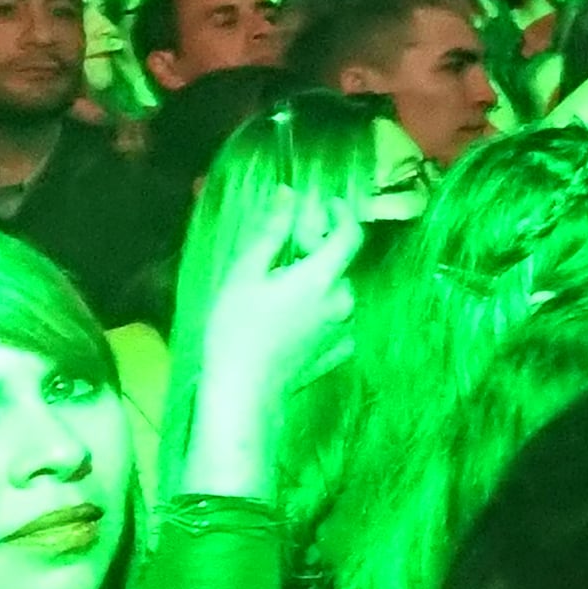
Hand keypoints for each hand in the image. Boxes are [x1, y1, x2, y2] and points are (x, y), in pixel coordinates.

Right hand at [187, 200, 362, 408]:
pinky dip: (319, 312)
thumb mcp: (247, 274)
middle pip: (340, 265)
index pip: (350, 235)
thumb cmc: (237, 328)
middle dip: (319, 250)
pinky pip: (334, 321)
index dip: (342, 214)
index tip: (327, 204)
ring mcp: (342, 331)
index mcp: (323, 278)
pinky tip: (292, 317)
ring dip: (318, 282)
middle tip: (288, 248)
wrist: (243, 393)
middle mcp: (342, 303)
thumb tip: (290, 195)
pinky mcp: (335, 354)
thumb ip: (273, 233)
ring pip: (337, 293)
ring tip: (282, 287)